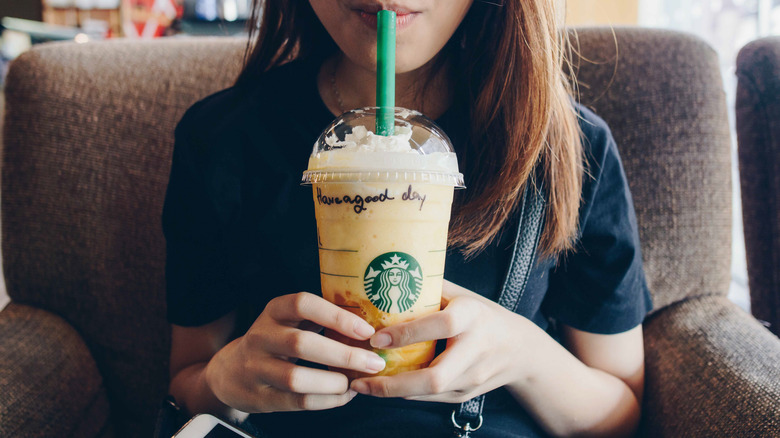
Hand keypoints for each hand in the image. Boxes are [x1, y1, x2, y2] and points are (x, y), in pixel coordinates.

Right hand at [204, 292, 385, 412]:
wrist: (230, 373)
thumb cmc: (276, 341)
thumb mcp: (289, 321)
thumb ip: (320, 320)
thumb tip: (370, 327)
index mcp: (274, 310)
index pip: (303, 305)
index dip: (336, 316)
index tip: (366, 331)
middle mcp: (261, 336)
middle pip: (302, 344)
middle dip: (343, 355)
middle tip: (374, 363)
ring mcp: (256, 368)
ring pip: (296, 378)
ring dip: (333, 382)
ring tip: (356, 383)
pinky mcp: (259, 396)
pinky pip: (296, 401)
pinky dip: (325, 401)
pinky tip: (344, 396)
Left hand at [350, 280, 531, 402]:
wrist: (521, 350)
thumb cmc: (483, 315)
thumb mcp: (463, 296)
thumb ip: (431, 289)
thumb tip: (391, 273)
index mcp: (473, 316)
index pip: (441, 326)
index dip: (407, 333)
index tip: (375, 337)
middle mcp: (475, 349)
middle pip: (435, 377)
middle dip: (393, 383)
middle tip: (359, 379)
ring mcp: (472, 377)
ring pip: (429, 393)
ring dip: (392, 392)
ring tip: (360, 385)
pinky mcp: (467, 394)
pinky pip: (431, 399)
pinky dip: (404, 394)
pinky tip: (381, 388)